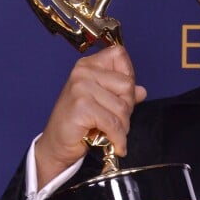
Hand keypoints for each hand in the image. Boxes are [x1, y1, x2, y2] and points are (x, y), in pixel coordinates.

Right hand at [35, 45, 146, 188]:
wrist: (57, 144)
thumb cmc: (79, 123)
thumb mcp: (104, 103)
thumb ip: (122, 95)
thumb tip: (142, 91)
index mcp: (88, 65)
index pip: (119, 55)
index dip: (128, 76)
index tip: (123, 95)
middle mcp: (83, 72)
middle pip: (126, 84)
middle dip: (127, 108)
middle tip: (117, 121)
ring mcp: (81, 88)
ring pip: (122, 107)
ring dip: (123, 126)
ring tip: (113, 133)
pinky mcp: (81, 107)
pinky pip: (113, 123)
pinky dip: (118, 138)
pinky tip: (116, 144)